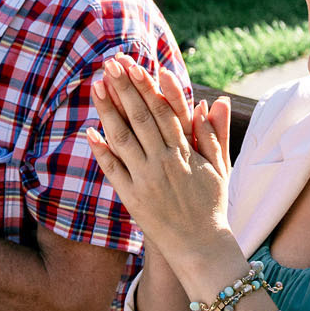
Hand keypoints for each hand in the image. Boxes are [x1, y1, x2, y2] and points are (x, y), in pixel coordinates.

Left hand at [84, 57, 236, 292]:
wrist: (201, 247)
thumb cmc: (211, 204)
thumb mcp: (220, 166)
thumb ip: (214, 133)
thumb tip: (216, 101)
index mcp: (187, 151)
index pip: (166, 110)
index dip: (150, 86)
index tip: (139, 65)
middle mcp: (165, 161)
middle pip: (141, 117)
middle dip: (125, 88)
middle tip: (110, 63)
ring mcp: (146, 179)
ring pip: (123, 138)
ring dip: (108, 110)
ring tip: (96, 85)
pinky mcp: (132, 197)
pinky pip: (113, 170)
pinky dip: (101, 150)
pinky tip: (89, 131)